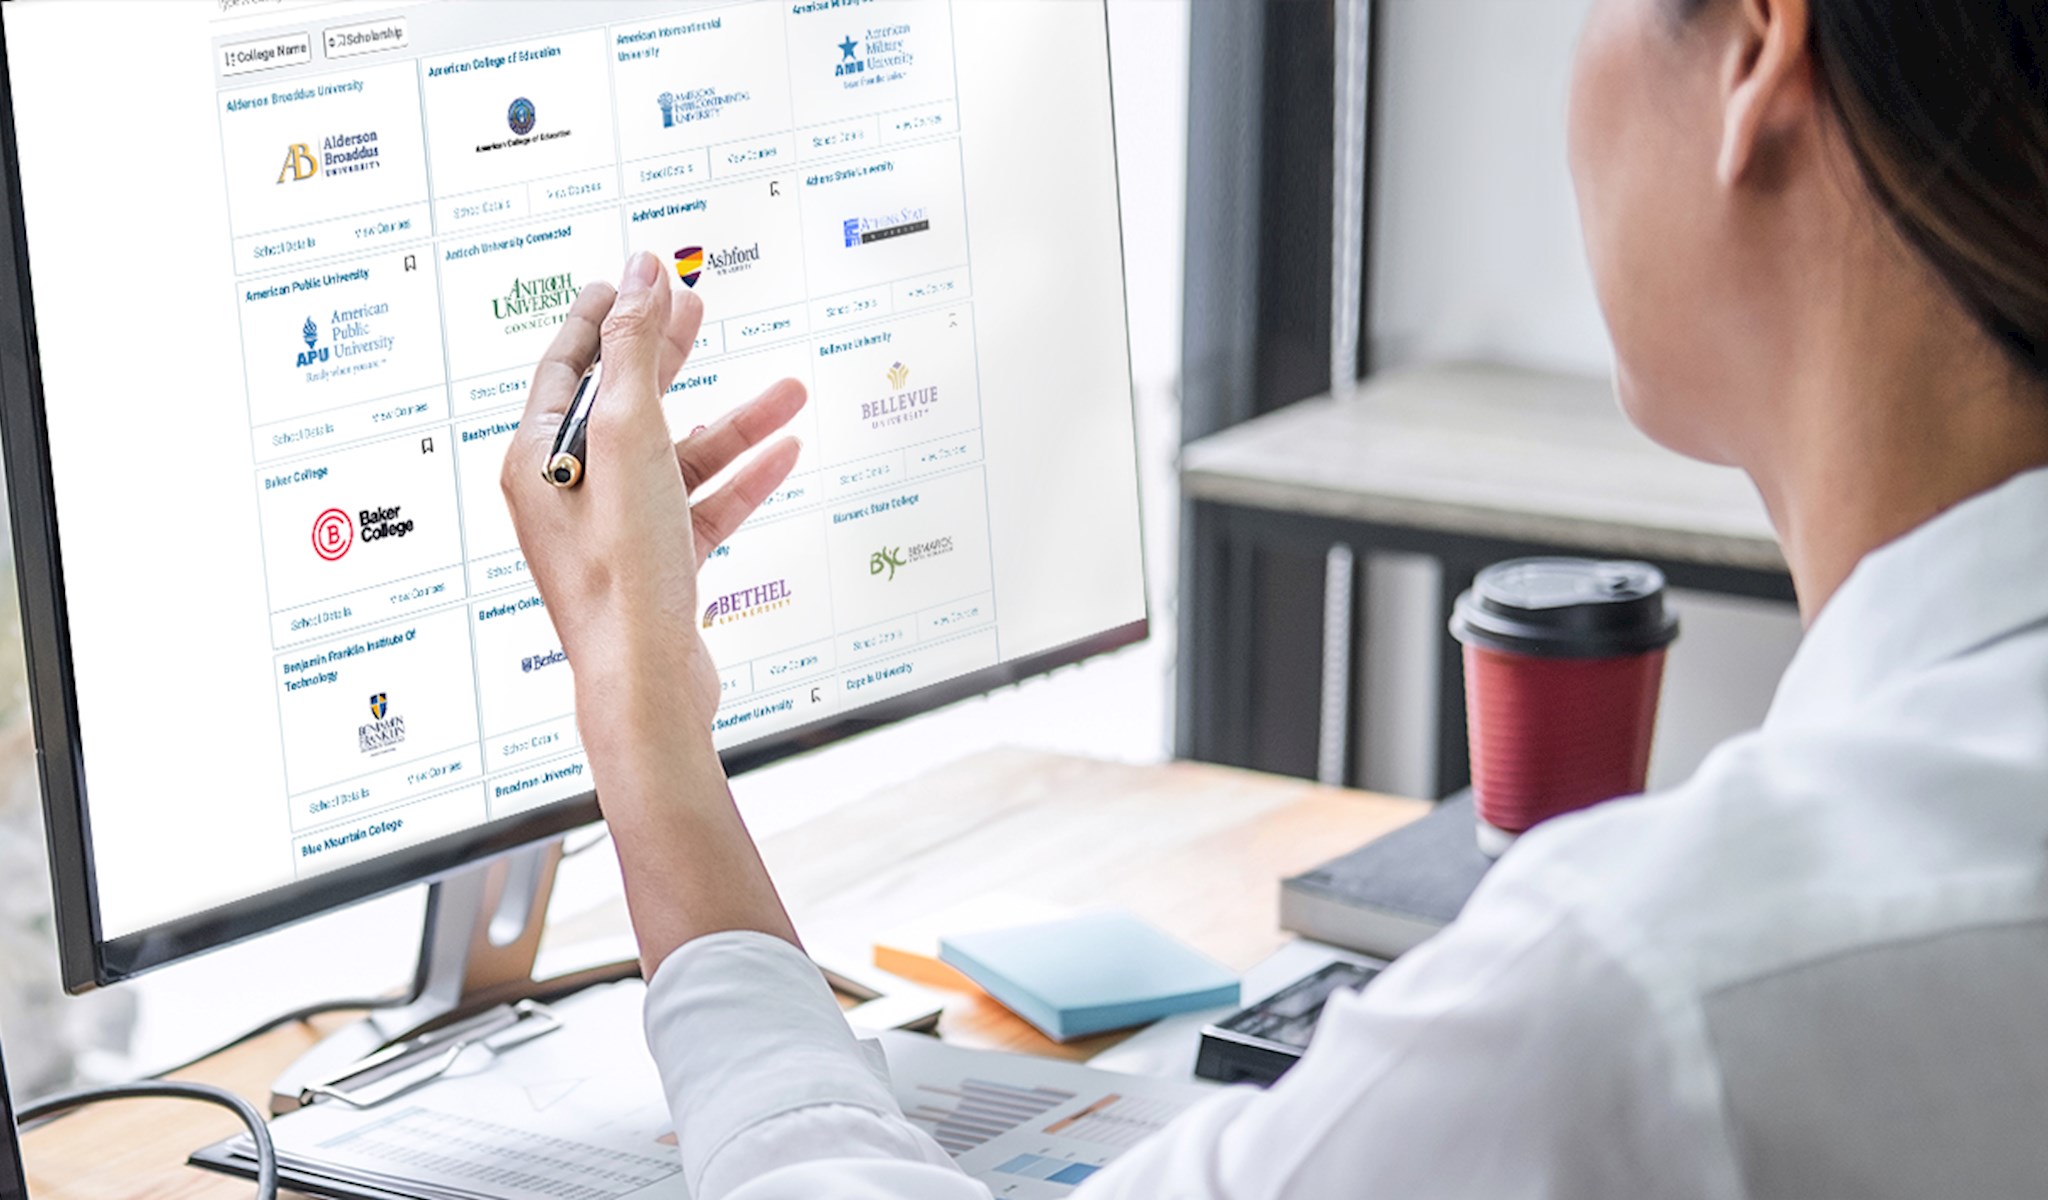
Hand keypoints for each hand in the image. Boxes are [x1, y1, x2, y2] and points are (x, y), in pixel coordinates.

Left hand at [500, 251, 806, 745]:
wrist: (647, 686)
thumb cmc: (623, 576)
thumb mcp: (629, 438)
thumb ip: (638, 350)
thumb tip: (642, 274)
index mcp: (540, 460)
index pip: (568, 365)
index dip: (602, 316)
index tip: (629, 279)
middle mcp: (571, 493)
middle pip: (624, 403)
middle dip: (669, 355)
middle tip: (697, 308)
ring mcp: (617, 531)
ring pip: (679, 455)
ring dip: (735, 422)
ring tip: (788, 391)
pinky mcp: (659, 566)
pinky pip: (704, 504)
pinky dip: (743, 476)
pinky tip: (784, 453)